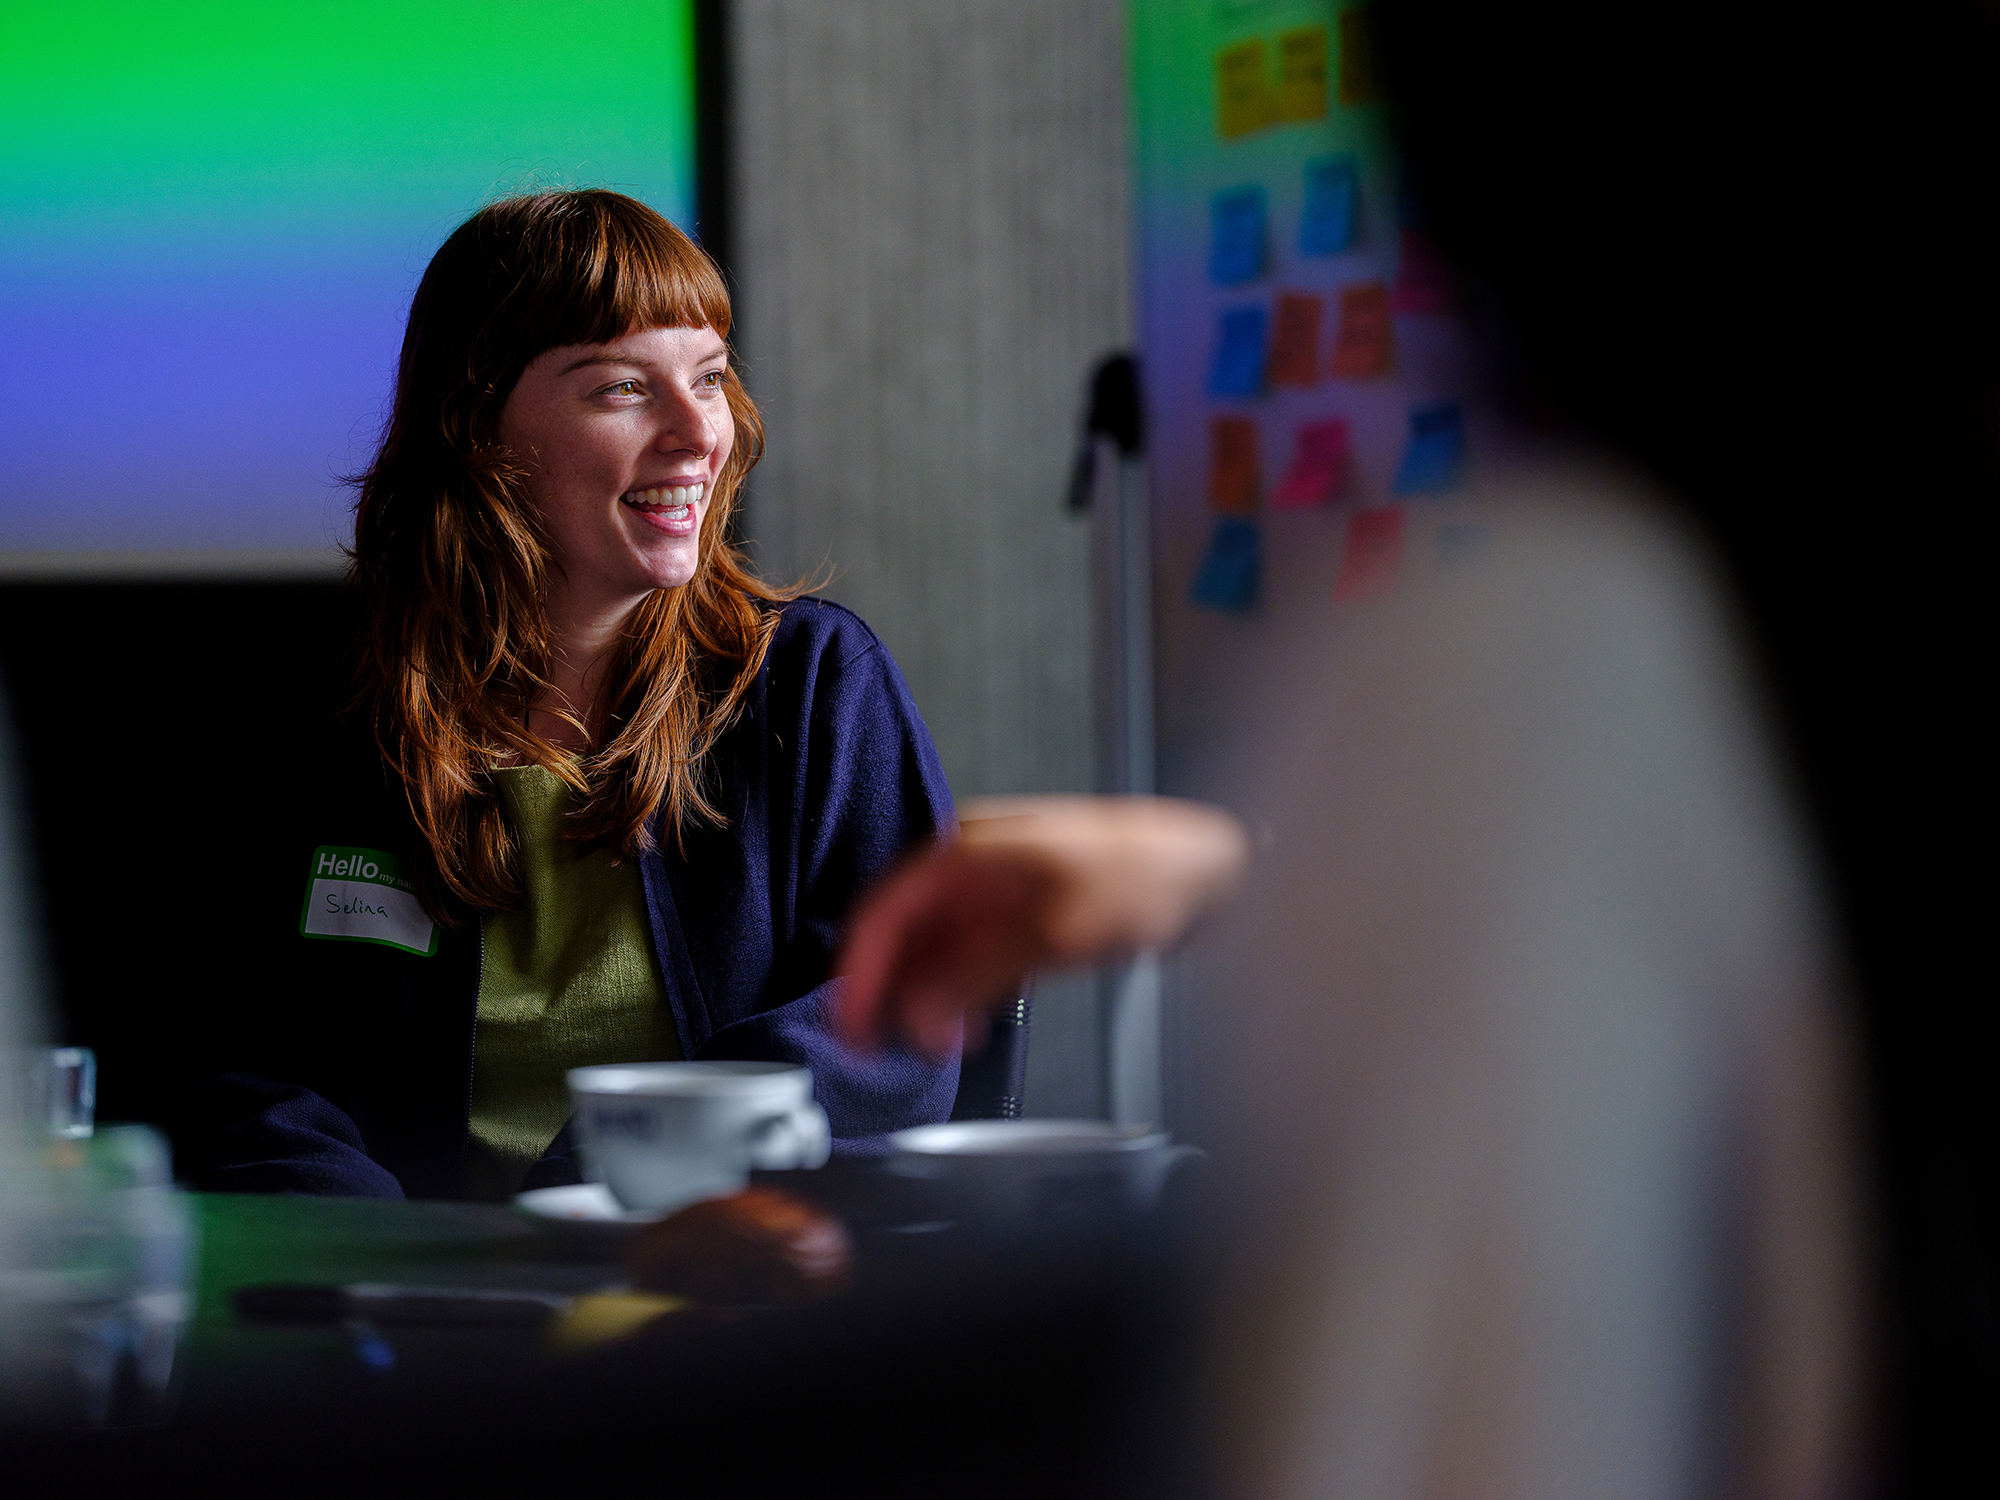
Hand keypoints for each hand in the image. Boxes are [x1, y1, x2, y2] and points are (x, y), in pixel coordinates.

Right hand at [835, 796, 1248, 1054]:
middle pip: (903, 935)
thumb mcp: (1055, 931)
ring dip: (927, 1000)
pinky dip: (962, 994)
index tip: (851, 1022)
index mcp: (966, 852)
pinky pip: (971, 960)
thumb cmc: (1147, 870)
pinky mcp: (1022, 919)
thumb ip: (977, 973)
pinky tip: (970, 1025)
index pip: (883, 911)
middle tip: (881, 1048)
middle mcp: (973, 870)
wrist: (1211, 870)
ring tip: (933, 1045)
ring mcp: (997, 894)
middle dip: (890, 993)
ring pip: (935, 952)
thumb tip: (920, 1010)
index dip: (859, 970)